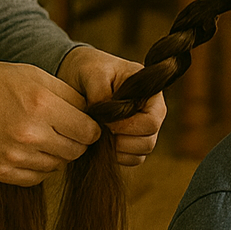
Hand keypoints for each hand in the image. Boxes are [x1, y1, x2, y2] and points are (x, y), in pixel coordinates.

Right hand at [0, 62, 99, 183]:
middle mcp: (31, 133)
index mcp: (42, 104)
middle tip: (63, 127)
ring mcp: (16, 157)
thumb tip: (95, 114)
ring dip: (56, 152)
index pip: (89, 130)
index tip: (83, 121)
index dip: (90, 126)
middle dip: (76, 140)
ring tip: (39, 134)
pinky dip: (38, 166)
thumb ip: (67, 94)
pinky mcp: (3, 172)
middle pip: (77, 150)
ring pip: (58, 165)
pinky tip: (26, 148)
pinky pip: (38, 178)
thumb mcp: (31, 74)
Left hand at [56, 45, 166, 166]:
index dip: (129, 126)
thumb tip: (106, 118)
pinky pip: (131, 160)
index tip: (105, 122)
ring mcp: (143, 129)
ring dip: (118, 150)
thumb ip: (101, 93)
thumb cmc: (90, 69)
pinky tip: (99, 143)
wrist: (78, 79)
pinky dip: (116, 157)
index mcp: (150, 92)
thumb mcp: (93, 73)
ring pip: (141, 153)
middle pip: (149, 141)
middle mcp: (151, 112)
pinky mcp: (132, 142)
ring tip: (98, 135)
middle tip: (100, 130)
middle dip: (122, 141)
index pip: (153, 120)